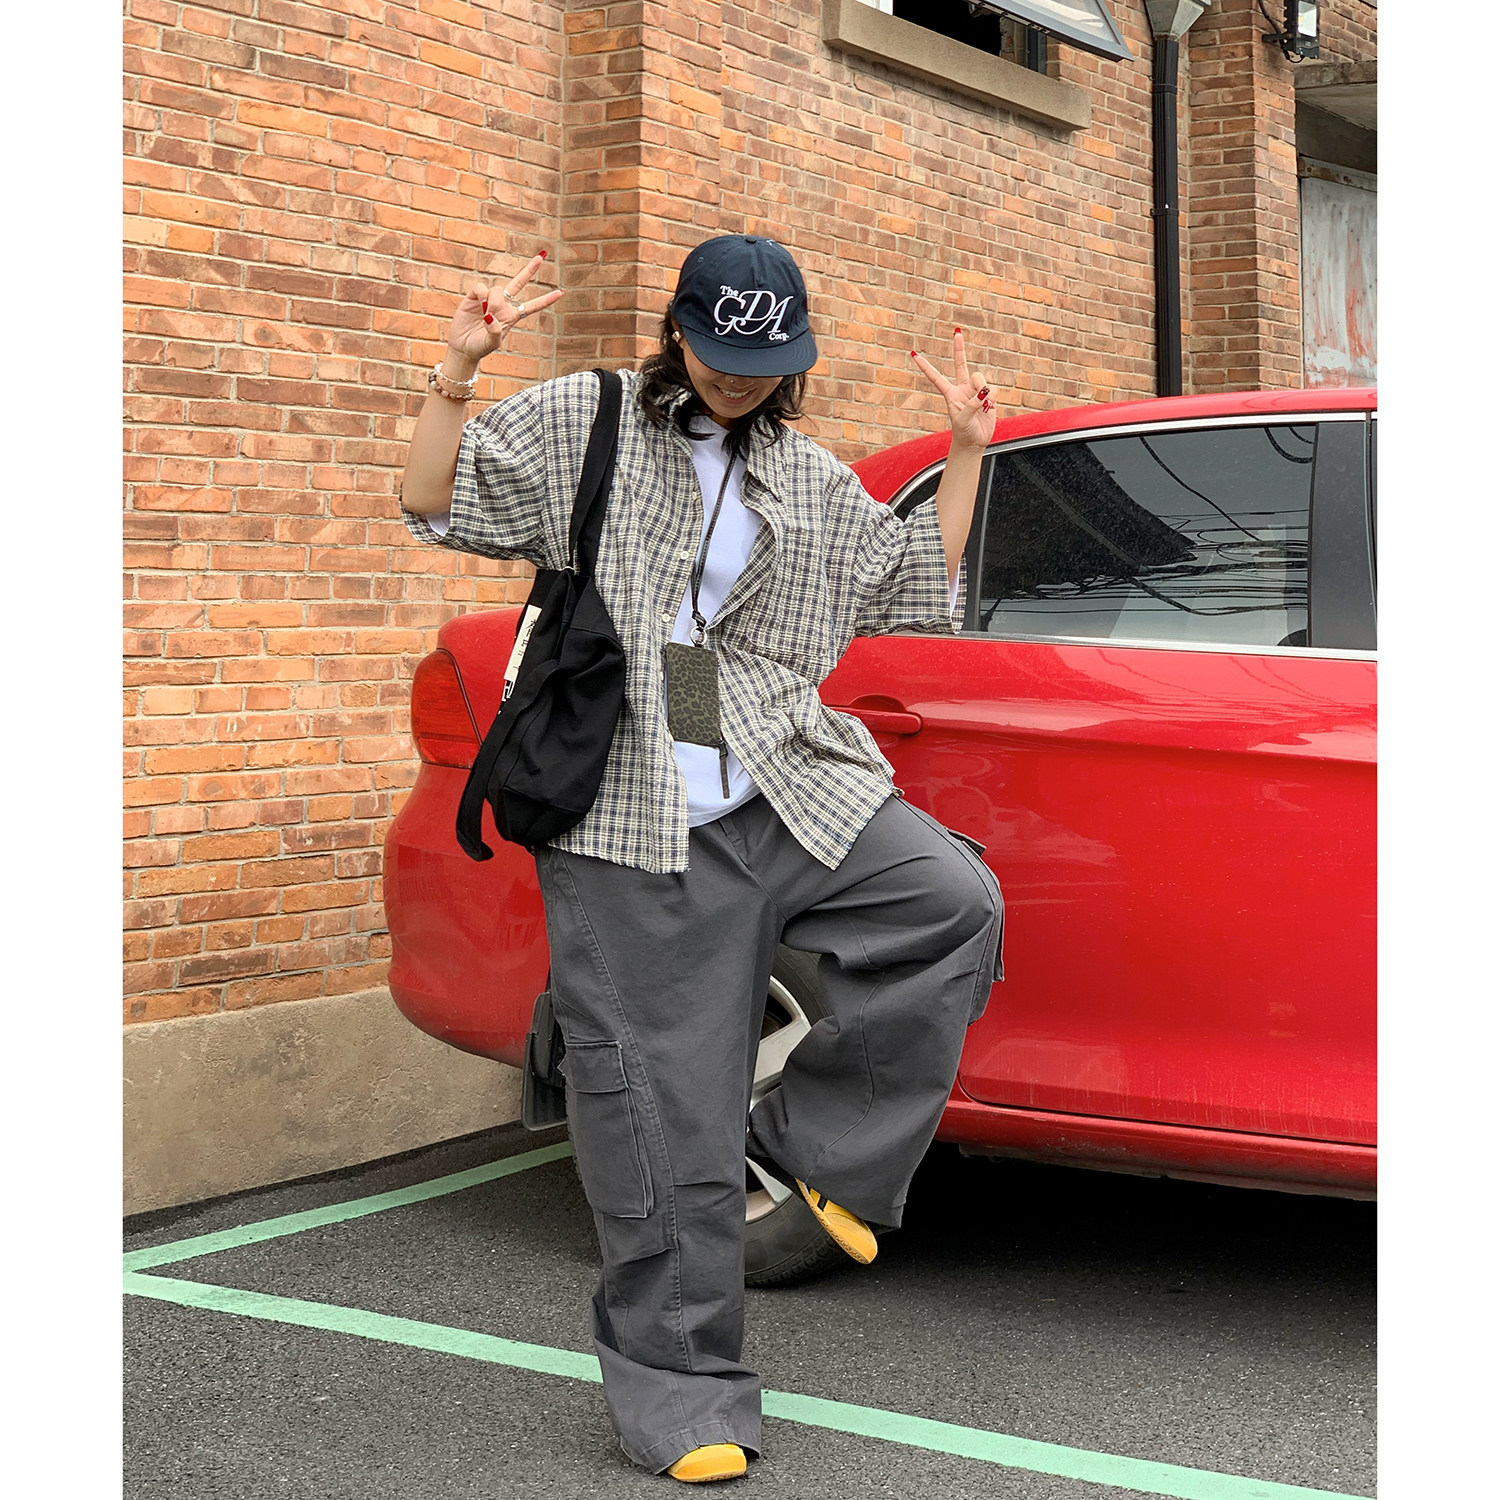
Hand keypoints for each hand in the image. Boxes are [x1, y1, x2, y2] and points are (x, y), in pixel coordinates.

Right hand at [445, 251, 563, 367]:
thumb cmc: (479, 348)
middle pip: (518, 283)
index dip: (545, 300)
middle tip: (541, 257)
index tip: (561, 293)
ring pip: (497, 289)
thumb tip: (490, 315)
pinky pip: (481, 287)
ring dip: (493, 302)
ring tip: (485, 316)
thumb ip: (494, 332)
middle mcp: (503, 305)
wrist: (463, 347)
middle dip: (529, 270)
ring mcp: (489, 299)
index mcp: (512, 317)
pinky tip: (479, 306)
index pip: (532, 306)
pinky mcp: (475, 296)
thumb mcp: (490, 344)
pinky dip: (481, 295)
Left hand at [911, 329, 994, 452]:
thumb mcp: (963, 420)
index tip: (914, 355)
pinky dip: (994, 398)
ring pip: (982, 379)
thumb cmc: (964, 432)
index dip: (926, 367)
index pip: (936, 378)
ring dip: (985, 391)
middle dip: (959, 349)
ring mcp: (975, 390)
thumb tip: (985, 391)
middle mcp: (962, 388)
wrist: (974, 442)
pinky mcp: (989, 395)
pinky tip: (990, 408)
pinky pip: (994, 389)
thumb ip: (972, 404)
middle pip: (961, 364)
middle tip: (957, 333)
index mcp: (950, 394)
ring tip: (984, 406)